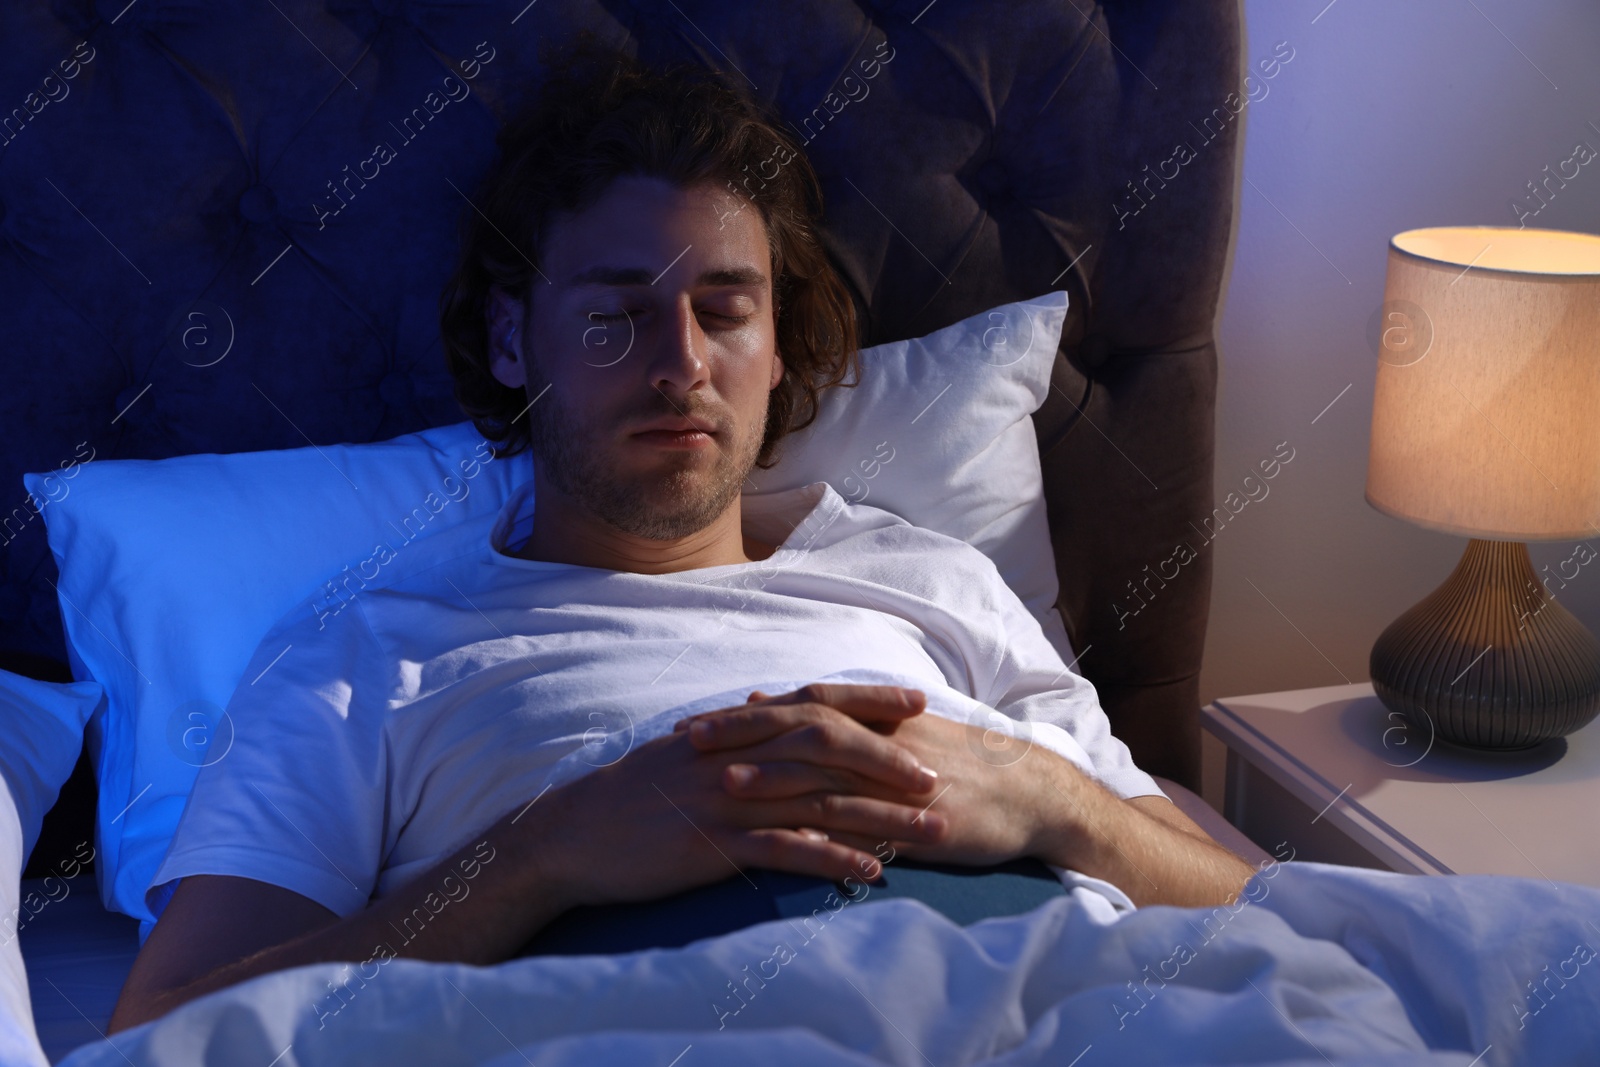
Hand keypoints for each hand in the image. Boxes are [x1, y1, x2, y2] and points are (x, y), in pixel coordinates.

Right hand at [525, 685, 946, 909]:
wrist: (574, 832)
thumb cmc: (632, 794)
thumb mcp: (685, 752)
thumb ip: (733, 735)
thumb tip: (765, 715)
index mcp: (735, 731)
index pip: (812, 701)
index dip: (867, 700)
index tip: (916, 701)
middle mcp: (738, 756)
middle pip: (829, 748)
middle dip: (890, 759)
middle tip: (941, 774)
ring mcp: (727, 798)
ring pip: (820, 800)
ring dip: (882, 817)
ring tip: (933, 833)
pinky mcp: (715, 844)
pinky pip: (785, 851)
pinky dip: (833, 860)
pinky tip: (872, 874)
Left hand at [680, 685, 1066, 867]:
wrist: (1030, 795)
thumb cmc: (960, 767)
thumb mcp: (895, 733)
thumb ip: (834, 721)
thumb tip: (766, 699)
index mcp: (873, 719)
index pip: (796, 708)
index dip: (742, 717)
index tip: (692, 725)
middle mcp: (880, 740)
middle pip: (800, 729)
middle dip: (742, 734)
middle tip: (687, 743)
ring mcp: (898, 781)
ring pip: (829, 773)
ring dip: (775, 778)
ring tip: (723, 786)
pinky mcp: (917, 821)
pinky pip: (868, 824)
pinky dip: (826, 829)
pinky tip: (790, 841)